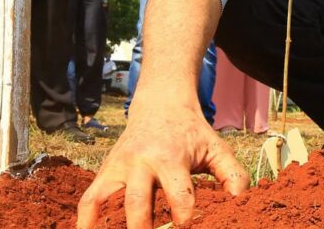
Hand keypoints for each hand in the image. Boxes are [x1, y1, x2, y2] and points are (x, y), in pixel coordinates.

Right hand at [76, 98, 248, 227]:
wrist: (161, 106)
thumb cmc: (192, 134)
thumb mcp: (216, 148)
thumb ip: (232, 175)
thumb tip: (238, 203)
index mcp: (171, 158)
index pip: (179, 196)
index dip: (187, 219)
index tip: (192, 227)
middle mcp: (141, 162)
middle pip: (137, 203)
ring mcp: (119, 167)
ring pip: (106, 201)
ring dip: (110, 226)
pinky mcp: (105, 171)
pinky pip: (89, 199)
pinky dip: (85, 221)